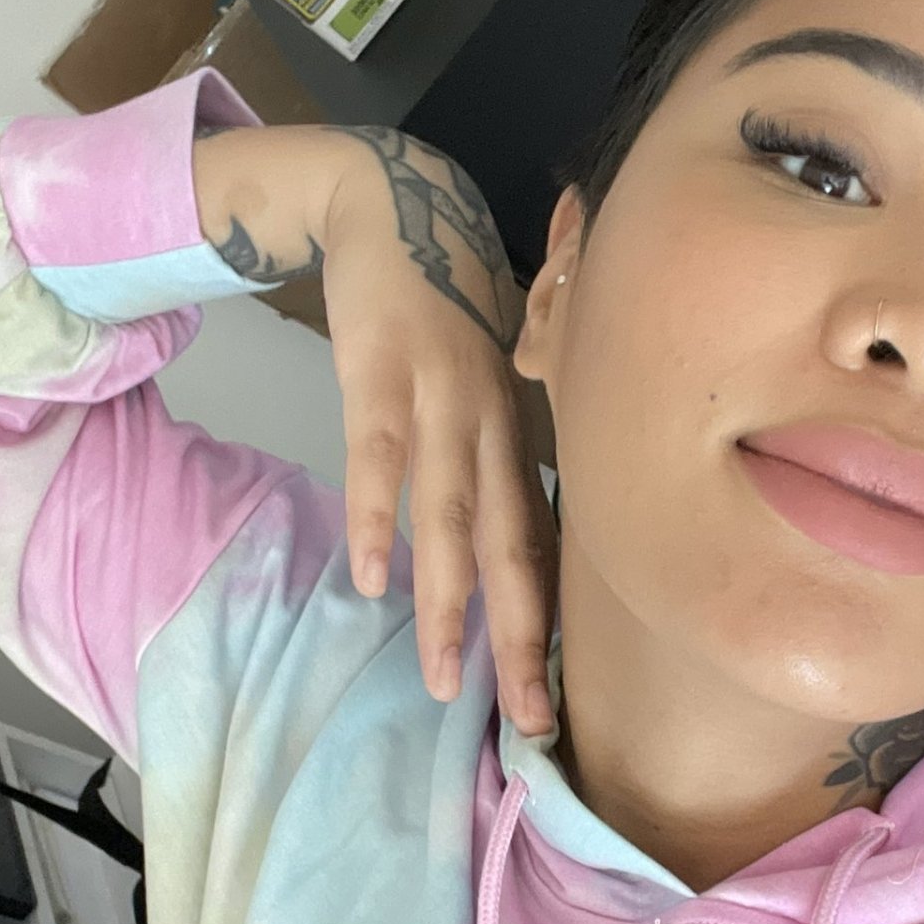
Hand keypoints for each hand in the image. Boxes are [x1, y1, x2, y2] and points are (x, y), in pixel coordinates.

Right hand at [320, 127, 558, 735]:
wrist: (396, 201)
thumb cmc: (445, 306)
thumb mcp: (490, 379)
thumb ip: (500, 453)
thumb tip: (510, 537)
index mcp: (520, 433)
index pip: (540, 549)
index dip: (547, 628)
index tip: (551, 706)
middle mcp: (496, 425)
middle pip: (513, 549)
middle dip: (522, 641)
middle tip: (528, 722)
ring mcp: (440, 398)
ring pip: (450, 517)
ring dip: (449, 602)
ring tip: (443, 678)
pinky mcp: (382, 372)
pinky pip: (379, 456)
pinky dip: (375, 516)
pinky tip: (372, 578)